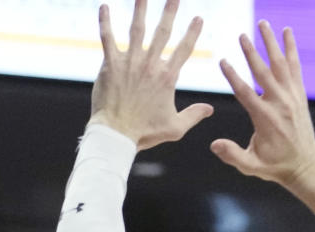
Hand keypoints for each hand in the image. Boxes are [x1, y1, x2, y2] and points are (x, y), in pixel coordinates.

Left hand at [91, 0, 213, 150]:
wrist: (116, 135)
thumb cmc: (144, 133)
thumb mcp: (174, 128)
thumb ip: (193, 115)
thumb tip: (210, 109)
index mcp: (167, 77)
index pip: (184, 49)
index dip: (192, 32)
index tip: (198, 18)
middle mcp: (150, 64)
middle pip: (163, 31)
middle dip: (170, 10)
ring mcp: (130, 62)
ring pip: (136, 28)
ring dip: (140, 8)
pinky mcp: (111, 64)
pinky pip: (107, 38)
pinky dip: (105, 22)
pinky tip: (104, 6)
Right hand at [211, 21, 314, 186]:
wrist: (305, 164)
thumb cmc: (275, 166)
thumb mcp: (251, 166)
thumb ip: (232, 155)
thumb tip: (214, 145)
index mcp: (265, 119)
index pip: (245, 93)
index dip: (233, 76)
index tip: (223, 61)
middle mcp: (280, 103)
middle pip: (263, 72)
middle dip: (251, 53)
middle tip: (241, 35)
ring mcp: (292, 96)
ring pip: (280, 63)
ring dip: (271, 42)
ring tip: (263, 23)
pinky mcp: (299, 93)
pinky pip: (295, 65)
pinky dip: (291, 48)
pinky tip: (286, 31)